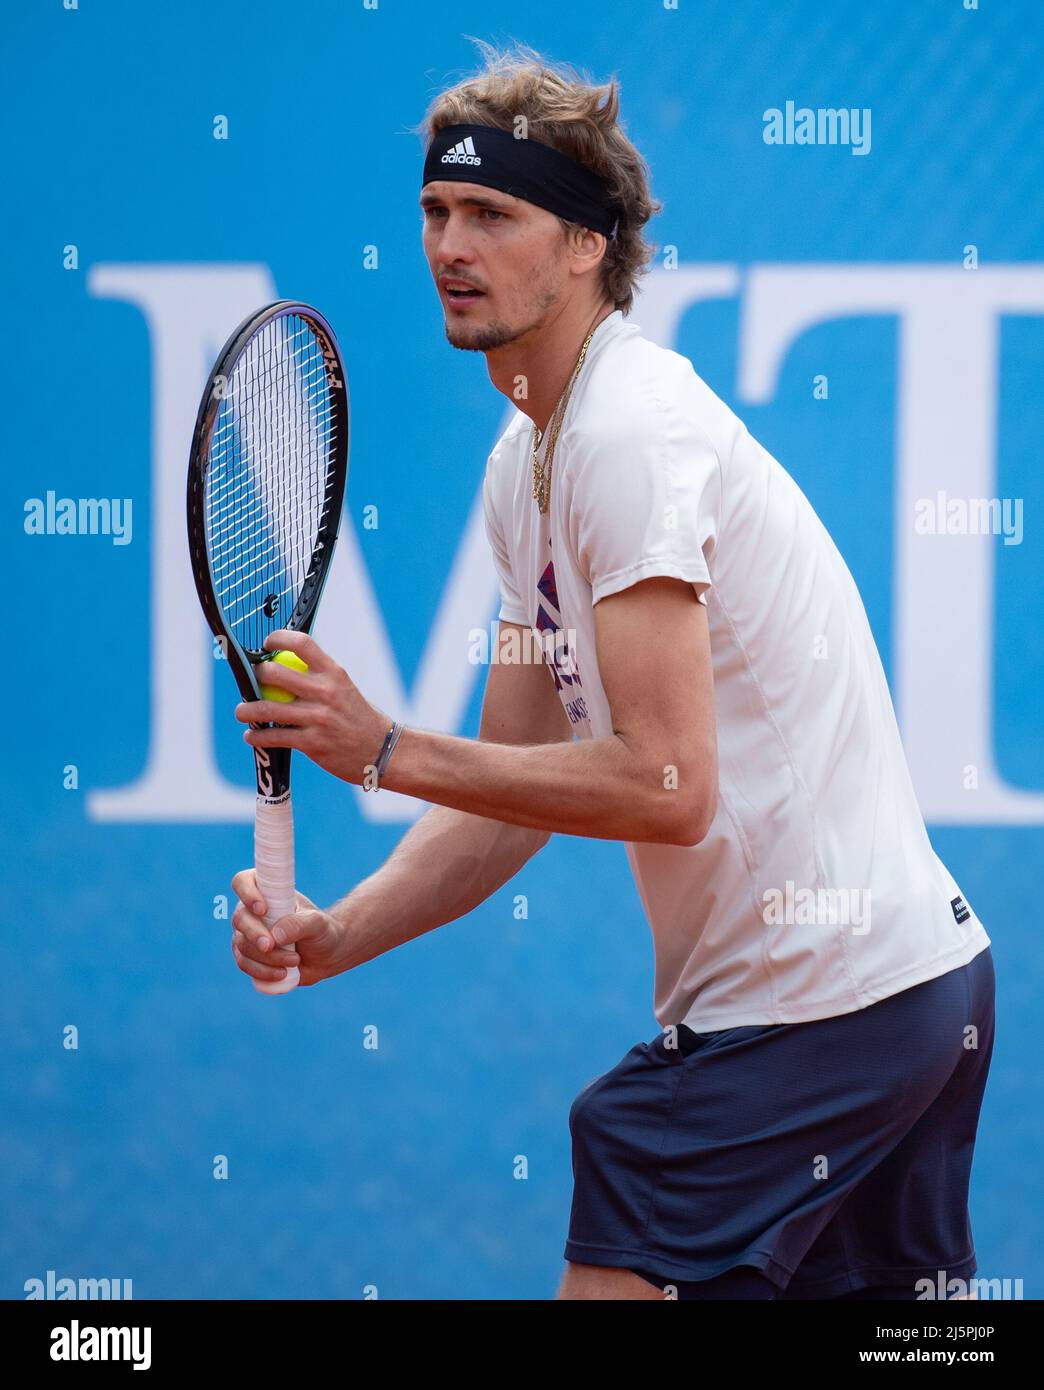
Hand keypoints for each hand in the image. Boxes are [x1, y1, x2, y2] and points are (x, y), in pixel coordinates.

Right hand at [230, 867, 346, 986]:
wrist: (327, 955)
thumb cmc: (322, 931)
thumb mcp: (318, 923)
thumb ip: (300, 924)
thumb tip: (275, 935)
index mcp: (267, 892)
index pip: (243, 881)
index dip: (247, 892)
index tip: (262, 909)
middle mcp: (252, 911)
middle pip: (239, 918)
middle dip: (255, 934)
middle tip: (271, 945)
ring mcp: (247, 934)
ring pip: (242, 945)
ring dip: (266, 957)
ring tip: (294, 961)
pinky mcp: (248, 956)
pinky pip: (244, 964)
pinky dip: (262, 971)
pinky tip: (282, 974)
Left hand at [233, 630, 392, 786]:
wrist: (382, 751)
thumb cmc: (359, 718)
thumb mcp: (345, 689)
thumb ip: (319, 678)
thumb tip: (284, 666)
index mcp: (334, 673)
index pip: (302, 643)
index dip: (278, 638)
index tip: (267, 644)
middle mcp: (325, 692)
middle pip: (275, 672)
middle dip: (256, 675)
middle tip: (253, 682)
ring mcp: (318, 718)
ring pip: (267, 707)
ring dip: (246, 710)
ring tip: (241, 712)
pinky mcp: (312, 742)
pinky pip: (274, 736)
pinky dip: (257, 736)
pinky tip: (251, 736)